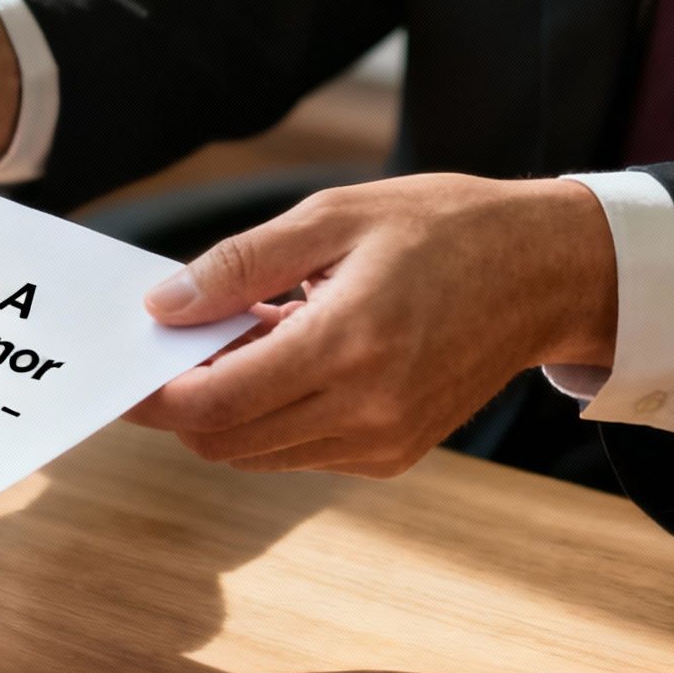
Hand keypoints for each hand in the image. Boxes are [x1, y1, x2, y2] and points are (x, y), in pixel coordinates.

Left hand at [129, 174, 617, 475]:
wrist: (546, 271)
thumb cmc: (442, 228)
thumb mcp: (332, 217)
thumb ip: (238, 265)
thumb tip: (162, 305)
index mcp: (348, 344)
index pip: (213, 404)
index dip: (154, 395)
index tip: (128, 367)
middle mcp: (367, 409)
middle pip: (223, 441)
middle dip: (182, 404)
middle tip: (179, 344)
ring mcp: (384, 441)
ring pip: (255, 455)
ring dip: (227, 411)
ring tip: (246, 339)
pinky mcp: (394, 454)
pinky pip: (298, 453)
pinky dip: (271, 418)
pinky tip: (290, 360)